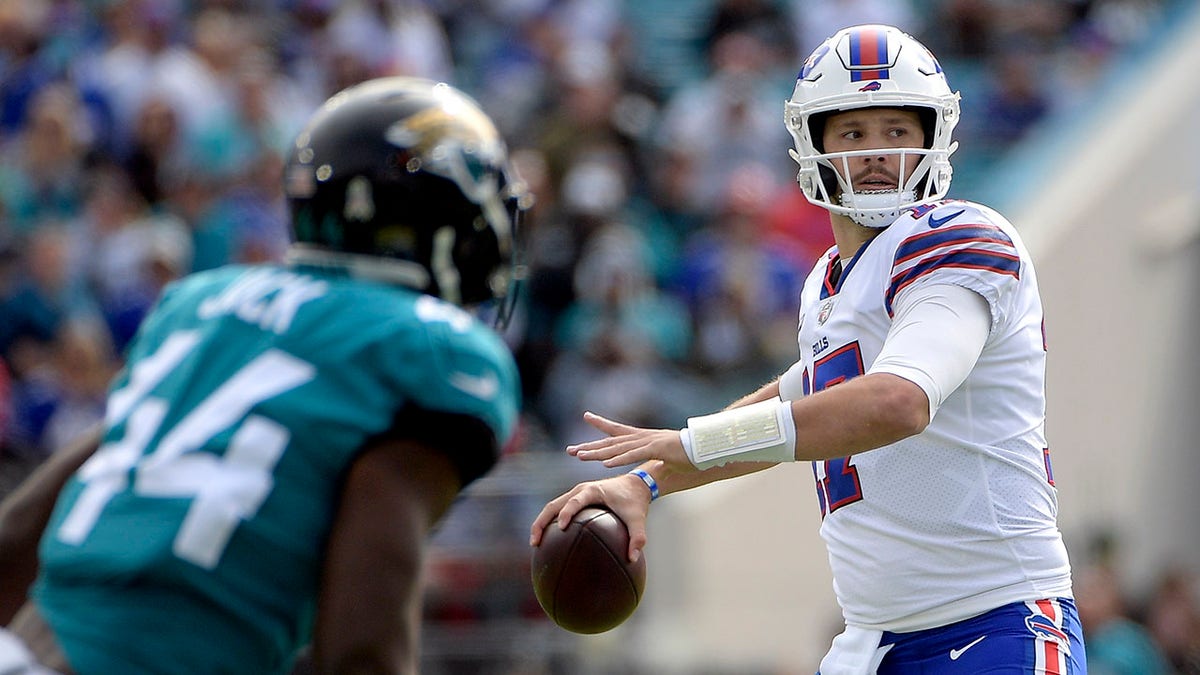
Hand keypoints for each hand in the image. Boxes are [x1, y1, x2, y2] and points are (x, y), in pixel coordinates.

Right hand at [529, 472, 651, 563]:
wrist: (635, 484)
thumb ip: (637, 537)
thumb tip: (632, 559)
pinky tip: (548, 542)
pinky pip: (558, 511)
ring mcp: (575, 494)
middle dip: (541, 522)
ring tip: (535, 544)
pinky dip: (549, 524)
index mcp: (592, 490)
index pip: (574, 501)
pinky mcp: (575, 500)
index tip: (561, 527)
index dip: (566, 513)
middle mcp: (579, 490)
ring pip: (551, 507)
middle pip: (553, 505)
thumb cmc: (635, 501)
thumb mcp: (638, 518)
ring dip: (541, 523)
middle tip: (535, 542)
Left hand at [566, 412, 694, 472]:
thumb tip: (655, 470)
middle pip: (611, 442)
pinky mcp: (658, 448)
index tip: (586, 416)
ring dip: (597, 453)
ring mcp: (650, 441)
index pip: (619, 429)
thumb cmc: (692, 454)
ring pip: (618, 448)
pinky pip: (634, 454)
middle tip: (570, 450)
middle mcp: (643, 437)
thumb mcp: (670, 459)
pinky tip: (605, 463)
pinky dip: (619, 459)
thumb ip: (659, 462)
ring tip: (579, 456)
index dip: (602, 423)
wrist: (710, 446)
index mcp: (645, 438)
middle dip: (589, 446)